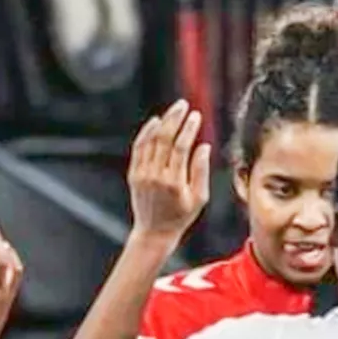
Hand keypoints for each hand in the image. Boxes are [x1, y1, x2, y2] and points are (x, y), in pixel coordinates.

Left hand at [127, 100, 210, 240]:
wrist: (153, 232)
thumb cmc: (181, 217)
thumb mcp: (199, 198)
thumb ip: (201, 171)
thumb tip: (203, 146)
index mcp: (174, 182)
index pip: (181, 147)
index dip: (189, 129)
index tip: (196, 116)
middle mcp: (155, 177)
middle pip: (164, 139)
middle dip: (174, 119)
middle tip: (183, 105)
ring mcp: (142, 175)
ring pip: (150, 141)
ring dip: (162, 123)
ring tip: (173, 110)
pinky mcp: (134, 175)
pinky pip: (139, 149)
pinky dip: (145, 134)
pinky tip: (155, 122)